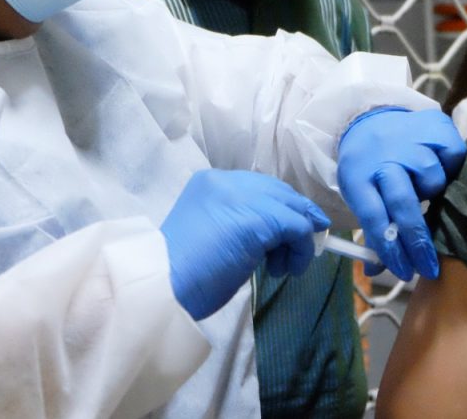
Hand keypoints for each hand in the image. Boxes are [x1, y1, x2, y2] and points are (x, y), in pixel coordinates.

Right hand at [161, 169, 329, 320]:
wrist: (164, 285)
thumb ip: (239, 224)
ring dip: (298, 239)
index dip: (279, 207)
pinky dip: (301, 249)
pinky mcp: (260, 217)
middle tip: (300, 248)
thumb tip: (275, 235)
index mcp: (211, 182)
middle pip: (279, 192)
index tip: (292, 231)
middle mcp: (228, 181)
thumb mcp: (213, 235)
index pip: (258, 187)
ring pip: (292, 208)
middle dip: (296, 218)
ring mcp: (244, 196)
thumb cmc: (181, 272)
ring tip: (282, 267)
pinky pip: (298, 227)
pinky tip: (289, 268)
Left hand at [337, 107, 465, 280]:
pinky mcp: (435, 126)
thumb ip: (372, 231)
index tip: (403, 272)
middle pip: (402, 202)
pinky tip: (439, 166)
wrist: (372, 122)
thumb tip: (375, 271)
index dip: (389, 248)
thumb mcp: (360, 195)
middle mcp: (384, 157)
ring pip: (432, 179)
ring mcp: (410, 139)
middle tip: (428, 267)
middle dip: (416, 240)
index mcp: (358, 176)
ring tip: (423, 190)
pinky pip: (453, 155)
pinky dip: (450, 165)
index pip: (373, 217)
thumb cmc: (369, 170)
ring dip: (431, 192)